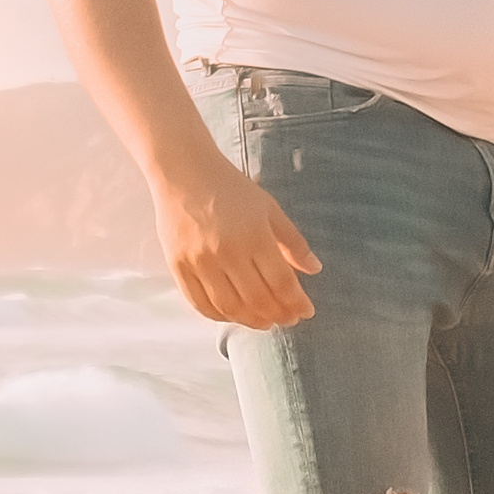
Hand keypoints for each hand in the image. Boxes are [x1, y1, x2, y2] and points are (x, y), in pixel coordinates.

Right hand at [151, 158, 320, 327]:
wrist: (183, 172)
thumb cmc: (231, 189)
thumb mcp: (269, 208)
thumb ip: (293, 241)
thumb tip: (315, 269)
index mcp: (254, 236)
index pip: (281, 282)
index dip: (297, 303)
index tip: (306, 312)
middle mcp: (227, 252)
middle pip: (257, 300)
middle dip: (278, 316)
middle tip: (288, 320)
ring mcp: (200, 262)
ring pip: (230, 307)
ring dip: (251, 321)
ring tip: (265, 322)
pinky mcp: (179, 266)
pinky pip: (200, 303)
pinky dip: (220, 316)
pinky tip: (234, 315)